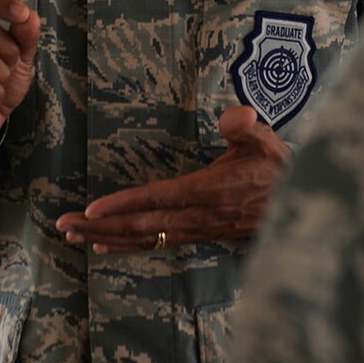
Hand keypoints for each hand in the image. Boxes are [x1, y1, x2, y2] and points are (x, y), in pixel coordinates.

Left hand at [55, 106, 289, 253]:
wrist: (299, 207)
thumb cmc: (277, 169)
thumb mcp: (267, 140)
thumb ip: (247, 126)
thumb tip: (234, 116)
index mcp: (209, 191)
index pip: (160, 198)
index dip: (126, 204)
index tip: (94, 208)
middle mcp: (197, 216)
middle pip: (142, 224)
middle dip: (101, 226)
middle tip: (63, 223)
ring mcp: (196, 229)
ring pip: (145, 238)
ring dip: (106, 237)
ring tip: (71, 235)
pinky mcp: (196, 236)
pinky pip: (156, 243)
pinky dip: (126, 246)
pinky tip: (103, 246)